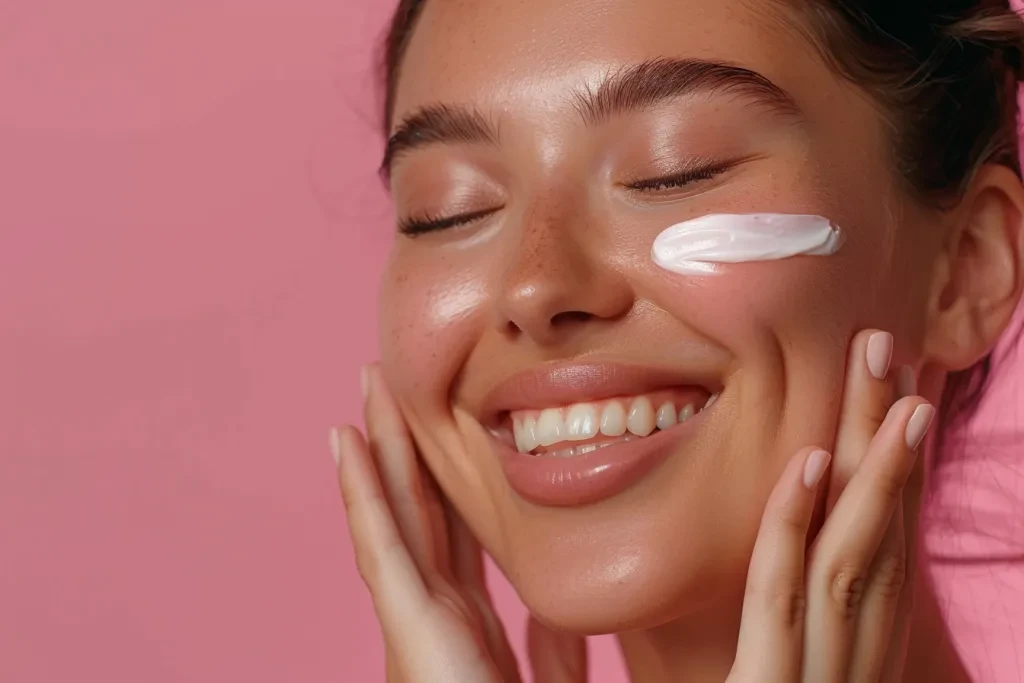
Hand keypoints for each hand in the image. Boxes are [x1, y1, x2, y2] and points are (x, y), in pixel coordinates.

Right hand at [332, 365, 587, 682]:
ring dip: (376, 448)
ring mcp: (415, 616)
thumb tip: (562, 613)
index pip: (453, 530)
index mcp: (469, 621)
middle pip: (418, 507)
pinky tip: (344, 440)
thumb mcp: (550, 682)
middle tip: (392, 384)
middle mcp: (436, 611)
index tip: (440, 428)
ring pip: (392, 511)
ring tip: (365, 390)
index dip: (442, 478)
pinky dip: (359, 489)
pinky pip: (379, 543)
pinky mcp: (409, 626)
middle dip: (404, 445)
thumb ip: (553, 647)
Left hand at [728, 329, 933, 681]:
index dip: (897, 461)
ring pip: (852, 551)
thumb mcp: (785, 676)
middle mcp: (858, 657)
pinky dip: (795, 527)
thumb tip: (790, 546)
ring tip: (881, 377)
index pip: (889, 543)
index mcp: (863, 650)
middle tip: (884, 345)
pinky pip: (781, 598)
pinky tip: (806, 461)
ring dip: (871, 462)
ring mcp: (822, 676)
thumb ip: (787, 624)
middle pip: (882, 531)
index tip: (896, 385)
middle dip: (887, 436)